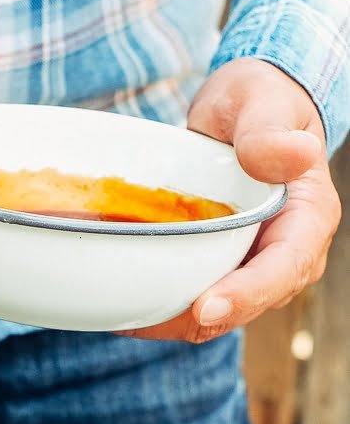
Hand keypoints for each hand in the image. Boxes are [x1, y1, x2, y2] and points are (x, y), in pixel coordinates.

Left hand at [126, 58, 340, 342]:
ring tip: (118, 315)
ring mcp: (250, 271)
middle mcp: (284, 257)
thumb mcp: (262, 101)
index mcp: (307, 220)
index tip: (205, 307)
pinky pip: (188, 304)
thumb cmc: (257, 103)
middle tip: (137, 321)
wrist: (241, 117)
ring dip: (167, 320)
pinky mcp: (219, 274)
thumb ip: (269, 130)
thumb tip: (295, 155)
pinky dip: (155, 307)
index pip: (283, 269)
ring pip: (211, 315)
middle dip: (194, 319)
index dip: (246, 295)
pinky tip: (115, 304)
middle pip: (243, 307)